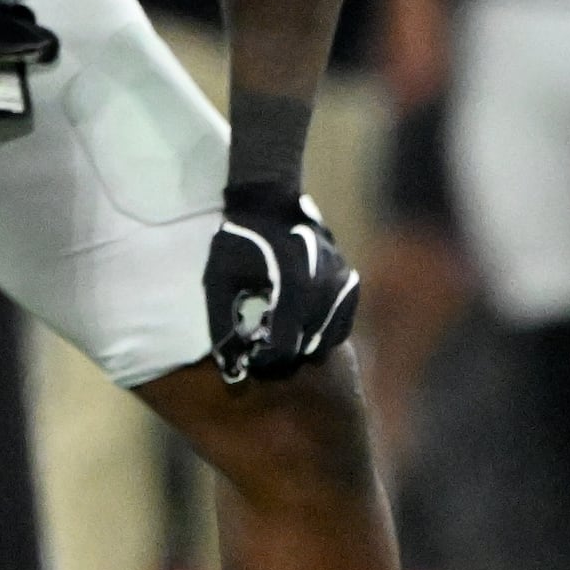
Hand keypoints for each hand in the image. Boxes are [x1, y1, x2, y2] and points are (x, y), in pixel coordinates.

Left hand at [203, 183, 360, 385]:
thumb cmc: (240, 241)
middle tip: (265, 348)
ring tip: (282, 336)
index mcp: (292, 285)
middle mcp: (324, 287)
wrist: (270, 203)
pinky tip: (303, 327)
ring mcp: (342, 284)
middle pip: (307, 346)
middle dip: (284, 355)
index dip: (265, 358)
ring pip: (328, 340)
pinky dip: (324, 333)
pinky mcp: (351, 284)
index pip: (284, 346)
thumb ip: (223, 323)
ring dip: (304, 345)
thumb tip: (230, 366)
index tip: (252, 355)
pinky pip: (343, 326)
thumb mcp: (219, 279)